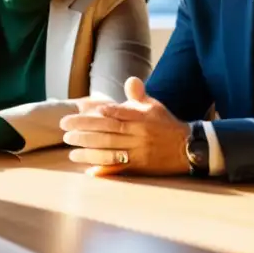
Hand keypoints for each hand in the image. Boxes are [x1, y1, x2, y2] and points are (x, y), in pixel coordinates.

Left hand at [59, 77, 190, 175]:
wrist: (188, 147)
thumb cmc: (166, 124)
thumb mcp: (154, 106)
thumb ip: (139, 95)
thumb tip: (130, 80)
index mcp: (141, 118)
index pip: (116, 114)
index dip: (99, 113)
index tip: (80, 112)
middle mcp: (139, 134)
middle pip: (108, 132)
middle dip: (84, 132)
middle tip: (65, 131)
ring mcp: (139, 152)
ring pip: (111, 151)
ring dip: (89, 152)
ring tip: (71, 152)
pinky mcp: (141, 167)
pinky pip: (121, 169)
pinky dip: (105, 171)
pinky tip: (90, 172)